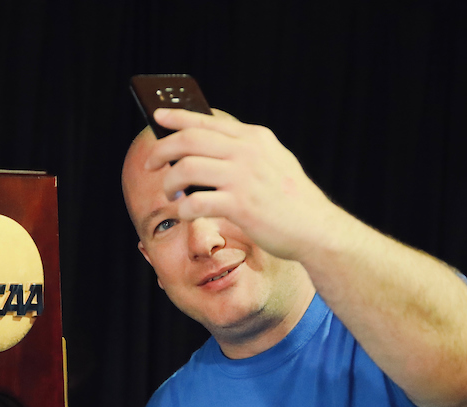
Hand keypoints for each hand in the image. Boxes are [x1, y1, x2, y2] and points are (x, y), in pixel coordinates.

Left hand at [145, 108, 342, 261]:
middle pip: (189, 140)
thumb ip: (247, 150)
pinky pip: (196, 202)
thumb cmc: (292, 200)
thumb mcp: (274, 161)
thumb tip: (209, 145)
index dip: (177, 118)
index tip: (157, 118)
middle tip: (150, 163)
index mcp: (255, 138)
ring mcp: (243, 178)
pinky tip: (185, 213)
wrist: (316, 229)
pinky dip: (183, 208)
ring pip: (187, 168)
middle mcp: (247, 152)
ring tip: (169, 193)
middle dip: (162, 150)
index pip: (206, 121)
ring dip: (169, 182)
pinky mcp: (240, 206)